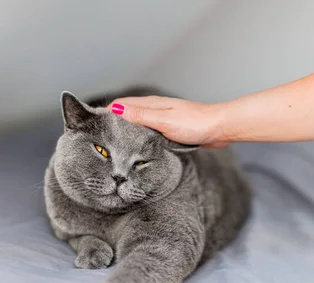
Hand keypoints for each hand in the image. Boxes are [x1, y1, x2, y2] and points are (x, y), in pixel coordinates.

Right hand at [107, 96, 230, 147]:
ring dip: (126, 131)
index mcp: (150, 104)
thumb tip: (116, 109)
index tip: (94, 126)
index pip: (120, 105)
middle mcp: (154, 109)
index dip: (105, 114)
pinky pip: (148, 132)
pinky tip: (137, 147)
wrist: (219, 128)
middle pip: (126, 114)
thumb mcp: (164, 120)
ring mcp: (161, 119)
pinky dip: (139, 137)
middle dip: (113, 124)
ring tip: (114, 145)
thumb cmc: (195, 124)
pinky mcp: (168, 129)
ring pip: (137, 123)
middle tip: (100, 140)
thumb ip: (141, 116)